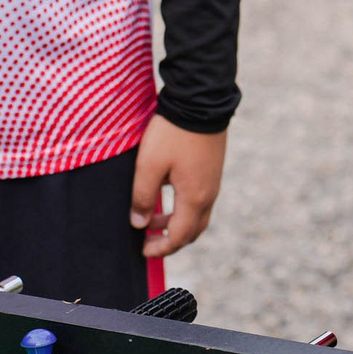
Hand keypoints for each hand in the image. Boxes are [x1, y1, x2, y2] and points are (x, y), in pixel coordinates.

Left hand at [130, 118, 226, 257]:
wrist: (201, 102)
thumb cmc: (173, 134)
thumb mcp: (149, 166)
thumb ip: (142, 197)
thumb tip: (138, 224)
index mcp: (194, 198)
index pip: (179, 237)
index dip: (161, 249)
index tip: (143, 250)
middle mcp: (209, 194)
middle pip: (192, 230)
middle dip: (170, 240)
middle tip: (148, 240)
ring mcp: (213, 182)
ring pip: (198, 215)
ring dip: (176, 223)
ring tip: (151, 218)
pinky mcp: (212, 169)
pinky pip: (201, 200)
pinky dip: (183, 208)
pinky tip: (166, 194)